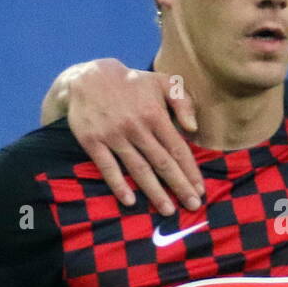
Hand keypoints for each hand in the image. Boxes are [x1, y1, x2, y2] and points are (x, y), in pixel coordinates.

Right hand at [45, 58, 204, 214]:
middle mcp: (136, 127)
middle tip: (192, 206)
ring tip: (168, 210)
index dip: (190, 171)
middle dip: (179, 186)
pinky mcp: (93, 141)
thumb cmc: (131, 83)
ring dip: (154, 192)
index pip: (177, 148)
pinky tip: (130, 201)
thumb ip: (182, 101)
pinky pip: (108, 167)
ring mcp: (114, 135)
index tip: (200, 189)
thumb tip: (194, 129)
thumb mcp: (161, 82)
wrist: (87, 77)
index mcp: (155, 114)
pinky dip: (118, 185)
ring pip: (138, 168)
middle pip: (162, 163)